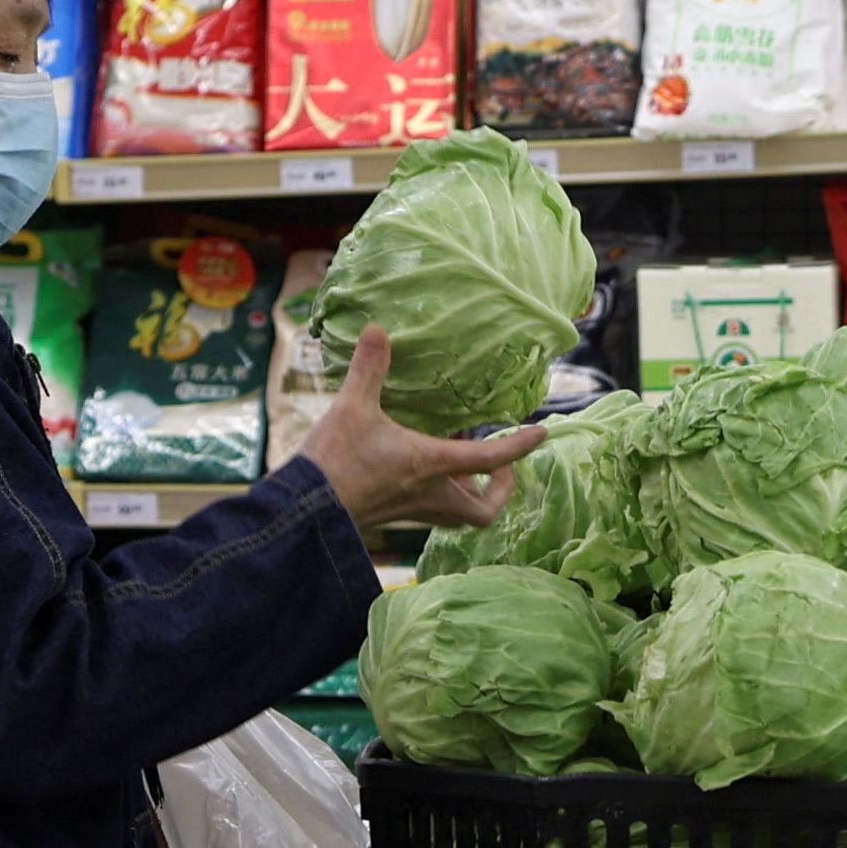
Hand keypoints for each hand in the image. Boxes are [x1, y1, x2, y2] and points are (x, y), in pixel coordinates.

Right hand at [293, 326, 548, 532]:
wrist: (305, 511)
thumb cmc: (334, 460)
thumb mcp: (352, 407)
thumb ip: (370, 368)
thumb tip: (378, 329)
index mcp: (432, 465)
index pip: (491, 459)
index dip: (520, 447)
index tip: (541, 433)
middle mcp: (431, 495)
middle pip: (484, 512)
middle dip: (500, 491)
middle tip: (500, 466)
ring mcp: (414, 511)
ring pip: (459, 517)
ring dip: (471, 495)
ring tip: (463, 465)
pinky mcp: (395, 518)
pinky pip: (433, 513)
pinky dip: (442, 497)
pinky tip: (423, 470)